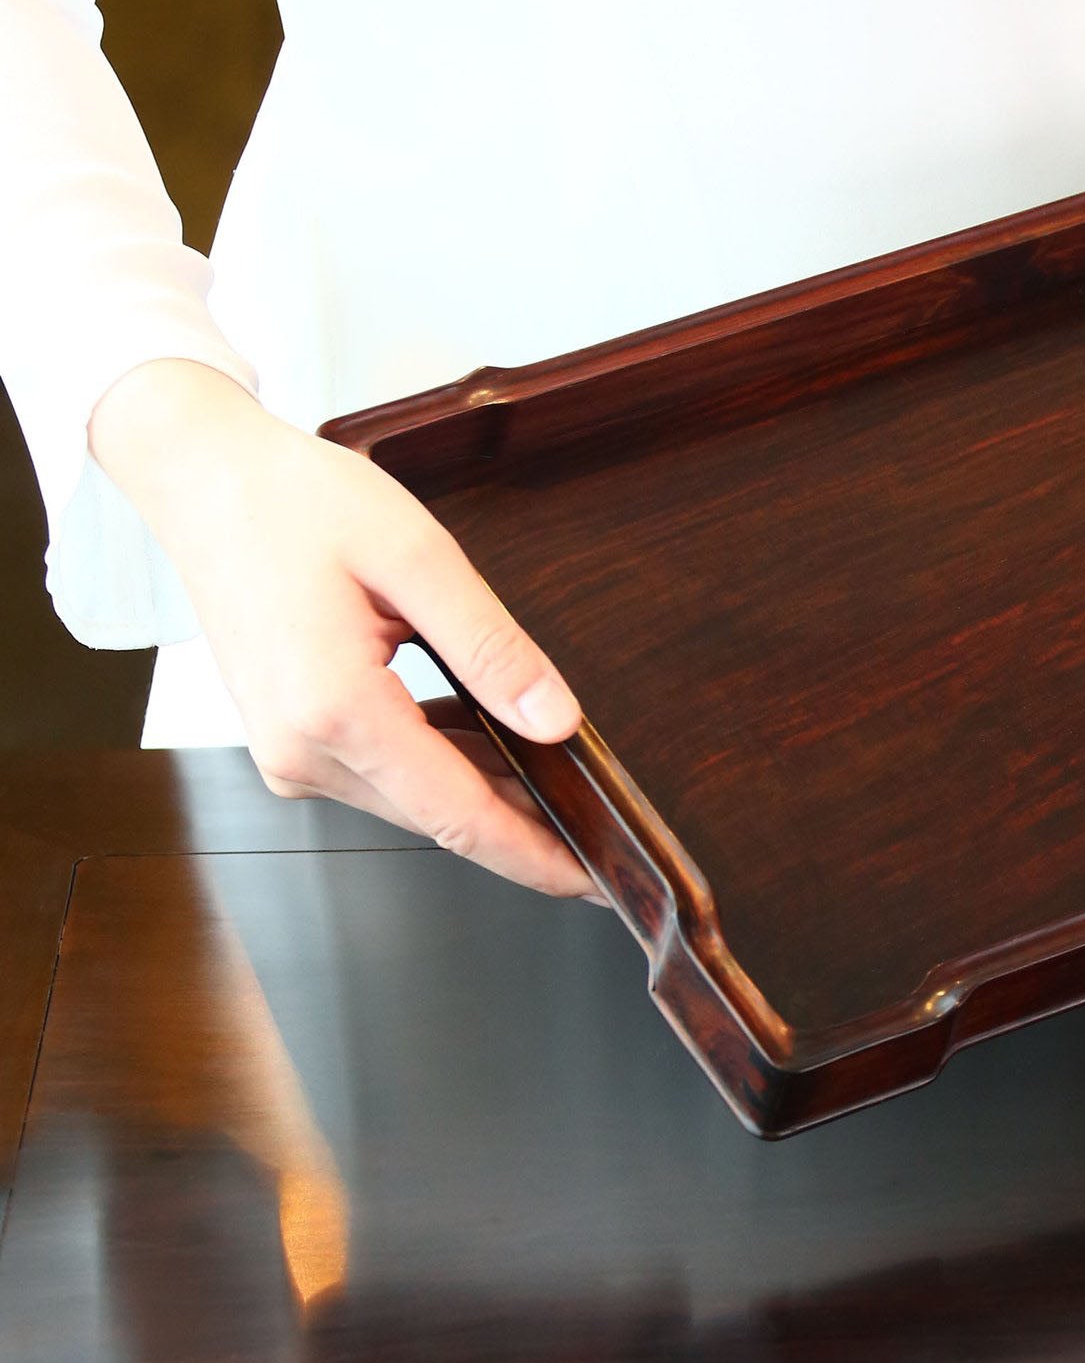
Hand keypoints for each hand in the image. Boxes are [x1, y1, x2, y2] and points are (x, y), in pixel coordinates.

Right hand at [90, 359, 595, 896]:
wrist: (203, 482)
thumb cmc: (295, 502)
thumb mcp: (417, 557)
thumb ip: (493, 647)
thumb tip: (558, 721)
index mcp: (335, 711)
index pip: (459, 817)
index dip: (535, 856)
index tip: (596, 880)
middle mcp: (302, 753)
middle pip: (440, 817)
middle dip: (524, 826)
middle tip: (602, 821)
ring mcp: (289, 755)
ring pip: (415, 799)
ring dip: (486, 790)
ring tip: (561, 774)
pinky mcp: (291, 743)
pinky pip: (386, 773)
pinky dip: (444, 762)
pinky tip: (488, 734)